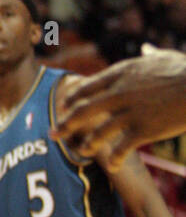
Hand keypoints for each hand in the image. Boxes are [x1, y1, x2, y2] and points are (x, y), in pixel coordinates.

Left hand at [51, 48, 185, 169]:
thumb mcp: (164, 57)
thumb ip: (149, 55)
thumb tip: (146, 49)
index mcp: (121, 74)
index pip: (87, 87)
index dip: (72, 99)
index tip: (64, 106)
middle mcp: (119, 93)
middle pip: (82, 110)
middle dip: (65, 124)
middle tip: (53, 134)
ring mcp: (129, 113)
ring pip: (98, 133)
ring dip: (88, 145)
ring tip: (83, 152)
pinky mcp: (142, 130)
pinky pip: (121, 149)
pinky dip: (115, 160)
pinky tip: (114, 167)